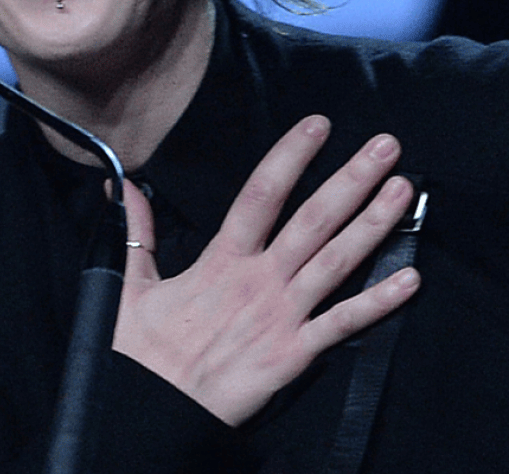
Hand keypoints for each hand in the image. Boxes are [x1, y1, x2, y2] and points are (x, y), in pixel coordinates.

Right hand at [111, 115, 419, 426]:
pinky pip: (344, 323)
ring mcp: (282, 316)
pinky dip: (379, 302)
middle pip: (313, 220)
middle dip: (351, 179)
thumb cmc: (141, 349)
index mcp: (220, 260)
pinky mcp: (295, 354)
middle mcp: (258, 281)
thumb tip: (123, 186)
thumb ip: (137, 230)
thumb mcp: (129, 281)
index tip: (317, 126)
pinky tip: (410, 279)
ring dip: (374, 224)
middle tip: (385, 146)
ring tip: (401, 190)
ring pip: (337, 262)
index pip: (261, 195)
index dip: (291, 157)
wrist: (153, 407)